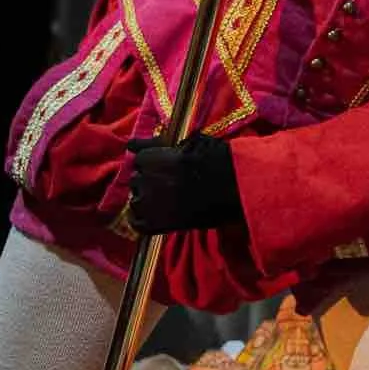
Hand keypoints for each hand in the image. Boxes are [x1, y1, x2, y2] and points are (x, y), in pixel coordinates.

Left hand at [124, 133, 242, 233]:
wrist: (237, 189)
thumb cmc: (220, 162)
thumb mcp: (190, 144)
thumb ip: (156, 144)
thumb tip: (131, 144)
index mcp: (154, 159)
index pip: (141, 160)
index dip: (153, 163)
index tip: (166, 167)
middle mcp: (147, 181)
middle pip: (137, 180)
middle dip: (150, 181)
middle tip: (169, 184)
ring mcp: (150, 205)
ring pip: (136, 201)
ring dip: (147, 200)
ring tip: (166, 201)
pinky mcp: (156, 225)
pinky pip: (137, 224)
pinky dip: (141, 220)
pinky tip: (153, 217)